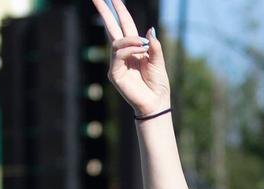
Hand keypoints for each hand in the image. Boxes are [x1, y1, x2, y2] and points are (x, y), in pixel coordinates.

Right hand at [91, 0, 170, 116]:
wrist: (156, 103)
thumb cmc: (158, 84)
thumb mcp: (158, 61)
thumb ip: (153, 46)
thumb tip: (149, 29)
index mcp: (134, 48)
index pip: (125, 25)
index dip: (120, 11)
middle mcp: (123, 53)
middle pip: (111, 27)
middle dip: (105, 11)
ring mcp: (117, 63)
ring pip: (117, 41)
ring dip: (131, 40)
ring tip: (143, 46)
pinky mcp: (114, 73)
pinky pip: (119, 54)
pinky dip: (130, 50)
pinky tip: (140, 52)